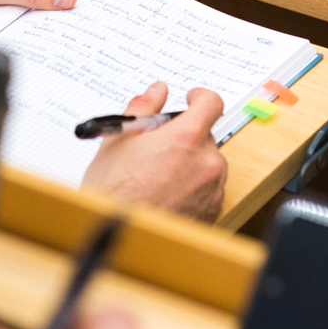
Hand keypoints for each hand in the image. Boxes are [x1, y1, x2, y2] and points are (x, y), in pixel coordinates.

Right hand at [80, 82, 226, 222]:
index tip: (190, 99)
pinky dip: (193, 185)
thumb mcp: (119, 140)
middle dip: (186, 135)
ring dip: (190, 161)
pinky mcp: (213, 212)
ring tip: (158, 175)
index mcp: (186, 138)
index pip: (211, 103)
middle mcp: (206, 162)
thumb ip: (143, 108)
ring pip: (208, 162)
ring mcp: (213, 189)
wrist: (120, 237)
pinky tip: (167, 193)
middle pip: (206, 135)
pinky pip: (209, 187)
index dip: (200, 97)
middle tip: (159, 145)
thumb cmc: (114, 191)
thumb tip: (156, 91)